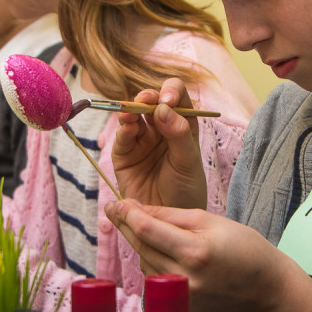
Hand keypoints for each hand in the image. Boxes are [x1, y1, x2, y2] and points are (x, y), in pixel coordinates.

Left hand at [105, 200, 311, 311]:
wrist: (264, 290)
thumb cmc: (244, 248)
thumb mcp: (210, 220)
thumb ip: (171, 215)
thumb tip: (137, 208)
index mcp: (194, 252)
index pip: (147, 230)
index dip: (127, 214)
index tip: (115, 202)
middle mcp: (183, 278)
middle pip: (140, 246)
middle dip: (125, 225)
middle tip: (114, 208)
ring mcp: (180, 298)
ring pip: (144, 262)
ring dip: (141, 244)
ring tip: (151, 230)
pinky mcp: (179, 309)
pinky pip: (154, 279)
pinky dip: (152, 262)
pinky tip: (164, 252)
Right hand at [110, 79, 206, 208]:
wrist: (169, 220)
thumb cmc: (186, 190)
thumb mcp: (188, 162)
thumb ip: (179, 134)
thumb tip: (163, 108)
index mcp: (182, 124)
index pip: (177, 97)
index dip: (171, 91)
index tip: (168, 99)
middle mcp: (160, 128)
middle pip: (151, 102)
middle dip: (148, 97)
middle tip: (147, 100)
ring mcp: (141, 140)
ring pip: (134, 116)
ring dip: (131, 109)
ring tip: (132, 111)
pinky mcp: (124, 154)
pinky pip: (122, 136)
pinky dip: (123, 128)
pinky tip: (127, 127)